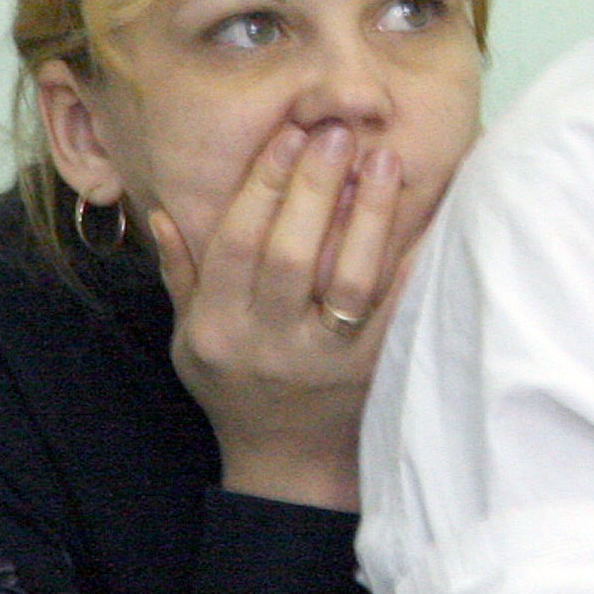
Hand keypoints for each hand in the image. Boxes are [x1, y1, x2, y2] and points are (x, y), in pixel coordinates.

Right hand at [147, 122, 408, 511]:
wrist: (288, 461)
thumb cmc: (236, 385)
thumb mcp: (190, 338)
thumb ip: (182, 274)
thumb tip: (161, 212)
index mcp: (218, 326)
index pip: (236, 243)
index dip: (262, 186)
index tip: (289, 135)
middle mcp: (268, 342)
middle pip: (289, 254)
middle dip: (314, 187)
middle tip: (338, 132)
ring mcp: (324, 358)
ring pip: (347, 280)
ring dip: (368, 215)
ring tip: (384, 160)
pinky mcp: (373, 368)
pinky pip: (397, 309)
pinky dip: (415, 262)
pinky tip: (432, 217)